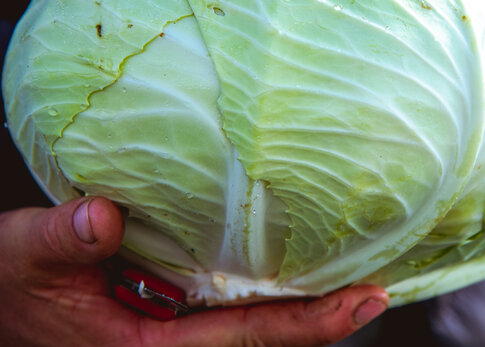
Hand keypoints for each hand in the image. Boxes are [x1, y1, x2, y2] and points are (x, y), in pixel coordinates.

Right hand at [0, 197, 387, 346]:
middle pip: (263, 338)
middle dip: (322, 321)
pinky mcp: (173, 307)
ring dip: (303, 307)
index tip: (361, 303)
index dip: (306, 325)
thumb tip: (103, 218)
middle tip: (379, 292)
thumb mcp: (25, 256)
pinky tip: (300, 268)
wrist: (0, 297)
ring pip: (253, 325)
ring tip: (358, 282)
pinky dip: (273, 291)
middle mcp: (172, 343)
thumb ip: (62, 239)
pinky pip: (233, 305)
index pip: (243, 337)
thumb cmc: (13, 282)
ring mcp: (176, 327)